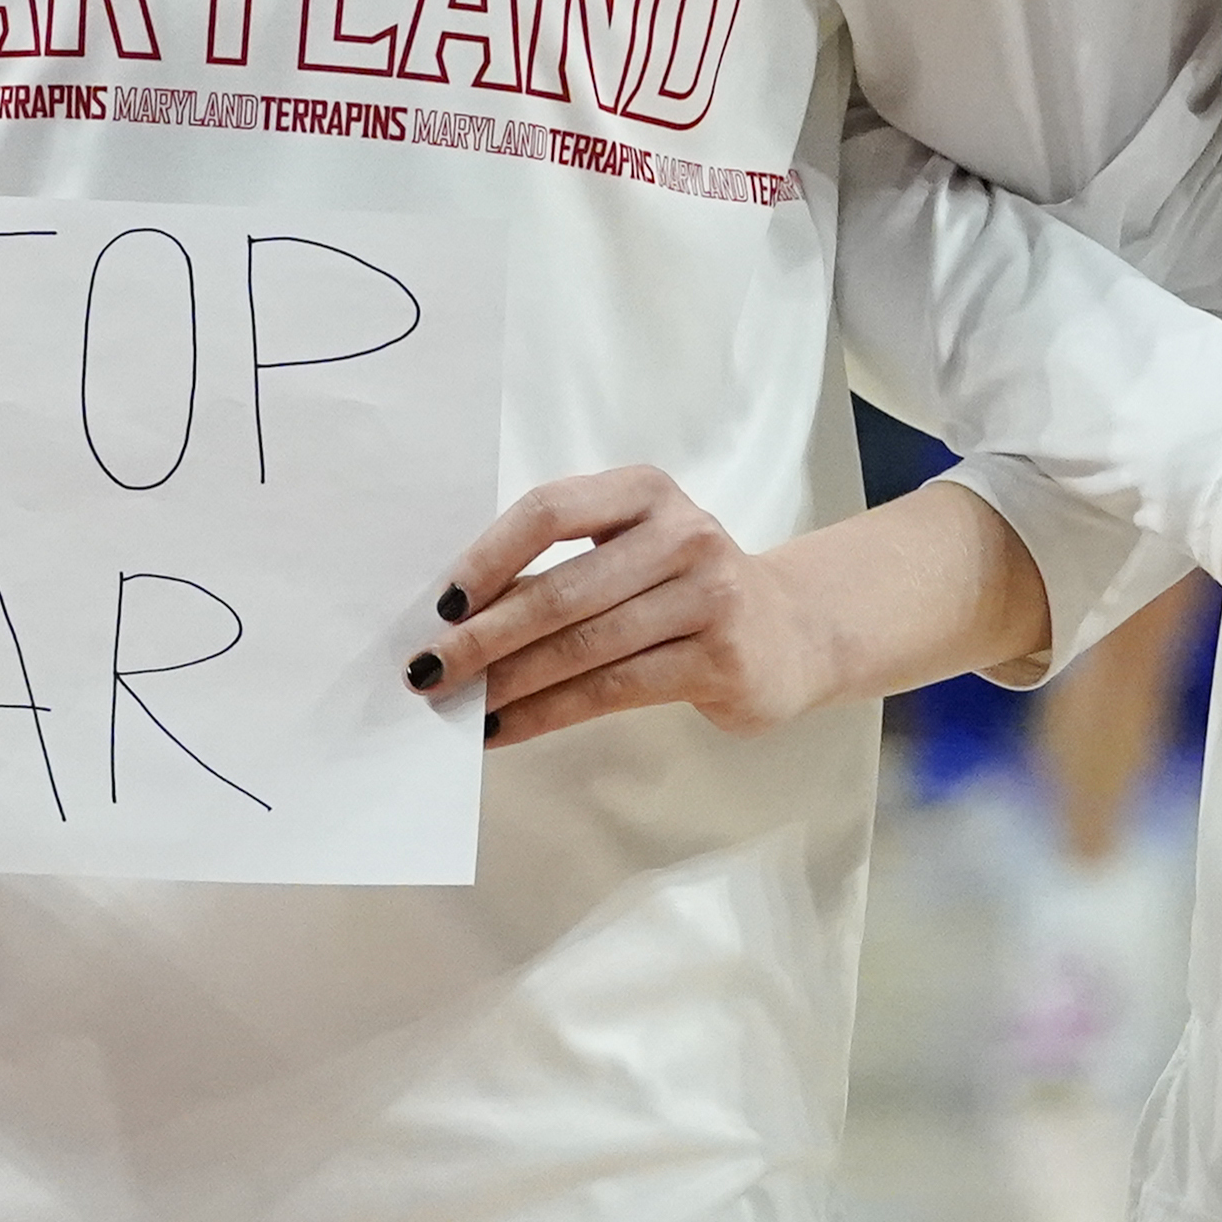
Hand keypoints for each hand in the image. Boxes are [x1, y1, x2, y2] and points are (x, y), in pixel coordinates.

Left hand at [410, 474, 1045, 745]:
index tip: (443, 602)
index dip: (490, 555)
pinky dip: (547, 713)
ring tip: (459, 707)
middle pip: (561, 589)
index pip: (552, 509)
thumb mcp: (634, 550)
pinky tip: (506, 729)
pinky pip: (610, 691)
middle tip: (428, 669)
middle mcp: (683, 535)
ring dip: (508, 684)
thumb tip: (457, 617)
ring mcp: (708, 597)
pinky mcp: (718, 660)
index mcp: (646, 491)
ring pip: (582, 649)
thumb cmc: (685, 588)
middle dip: (483, 637)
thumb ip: (563, 564)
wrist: (794, 631)